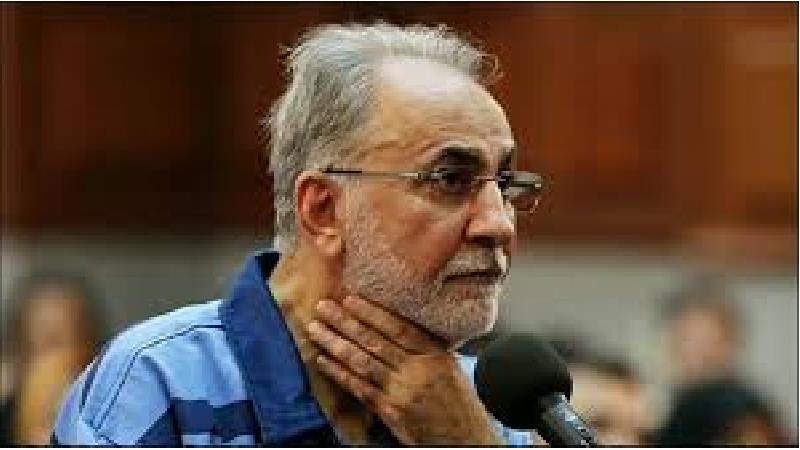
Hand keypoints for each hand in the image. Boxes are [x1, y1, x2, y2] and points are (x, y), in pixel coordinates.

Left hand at [306, 296, 502, 445]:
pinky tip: (323, 361)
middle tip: (323, 307)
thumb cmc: (457, 400)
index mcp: (433, 354)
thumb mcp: (448, 365)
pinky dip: (339, 374)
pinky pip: (360, 389)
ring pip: (363, 362)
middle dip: (345, 322)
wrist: (467, 437)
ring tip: (316, 329)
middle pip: (375, 341)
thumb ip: (423, 346)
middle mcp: (417, 370)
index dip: (372, 312)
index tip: (350, 299)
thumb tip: (393, 324)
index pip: (398, 327)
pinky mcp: (391, 412)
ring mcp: (402, 392)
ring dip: (336, 344)